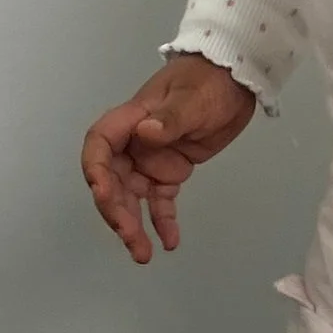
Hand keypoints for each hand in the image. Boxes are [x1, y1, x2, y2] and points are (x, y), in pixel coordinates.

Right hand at [81, 54, 257, 263]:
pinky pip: (160, 201)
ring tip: (143, 254)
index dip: (96, 171)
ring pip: (132, 197)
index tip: (104, 194)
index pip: (100, 146)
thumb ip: (170, 118)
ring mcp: (151, 159)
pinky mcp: (171, 171)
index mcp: (131, 120)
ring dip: (133, 225)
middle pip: (112, 181)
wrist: (236, 78)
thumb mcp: (192, 98)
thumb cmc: (210, 80)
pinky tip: (169, 242)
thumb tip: (144, 133)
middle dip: (116, 211)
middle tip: (131, 238)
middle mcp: (134, 143)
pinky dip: (162, 221)